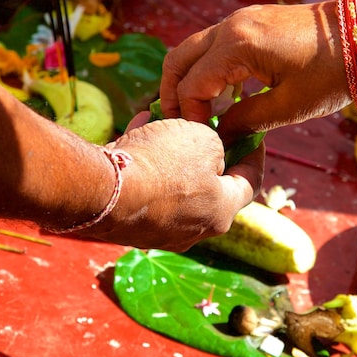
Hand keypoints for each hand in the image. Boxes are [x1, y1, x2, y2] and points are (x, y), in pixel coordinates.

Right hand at [81, 114, 261, 250]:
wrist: (103, 192)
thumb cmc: (162, 165)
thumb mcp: (202, 139)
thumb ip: (215, 143)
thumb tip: (210, 149)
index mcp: (221, 213)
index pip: (250, 182)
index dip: (253, 153)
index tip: (250, 132)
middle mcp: (194, 230)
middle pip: (210, 189)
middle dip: (208, 156)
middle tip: (206, 129)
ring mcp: (159, 232)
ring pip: (174, 188)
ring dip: (173, 157)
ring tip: (166, 124)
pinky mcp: (129, 225)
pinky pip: (145, 189)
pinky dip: (146, 162)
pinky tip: (139, 128)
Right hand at [160, 2, 350, 139]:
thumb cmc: (335, 72)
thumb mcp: (290, 107)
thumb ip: (247, 120)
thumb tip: (221, 135)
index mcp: (238, 45)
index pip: (192, 85)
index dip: (191, 117)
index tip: (204, 140)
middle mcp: (231, 25)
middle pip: (179, 59)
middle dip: (174, 94)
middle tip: (181, 126)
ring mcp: (241, 19)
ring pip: (194, 49)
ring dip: (191, 80)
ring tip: (202, 115)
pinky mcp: (253, 21)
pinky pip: (215, 44)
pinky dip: (208, 69)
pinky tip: (226, 96)